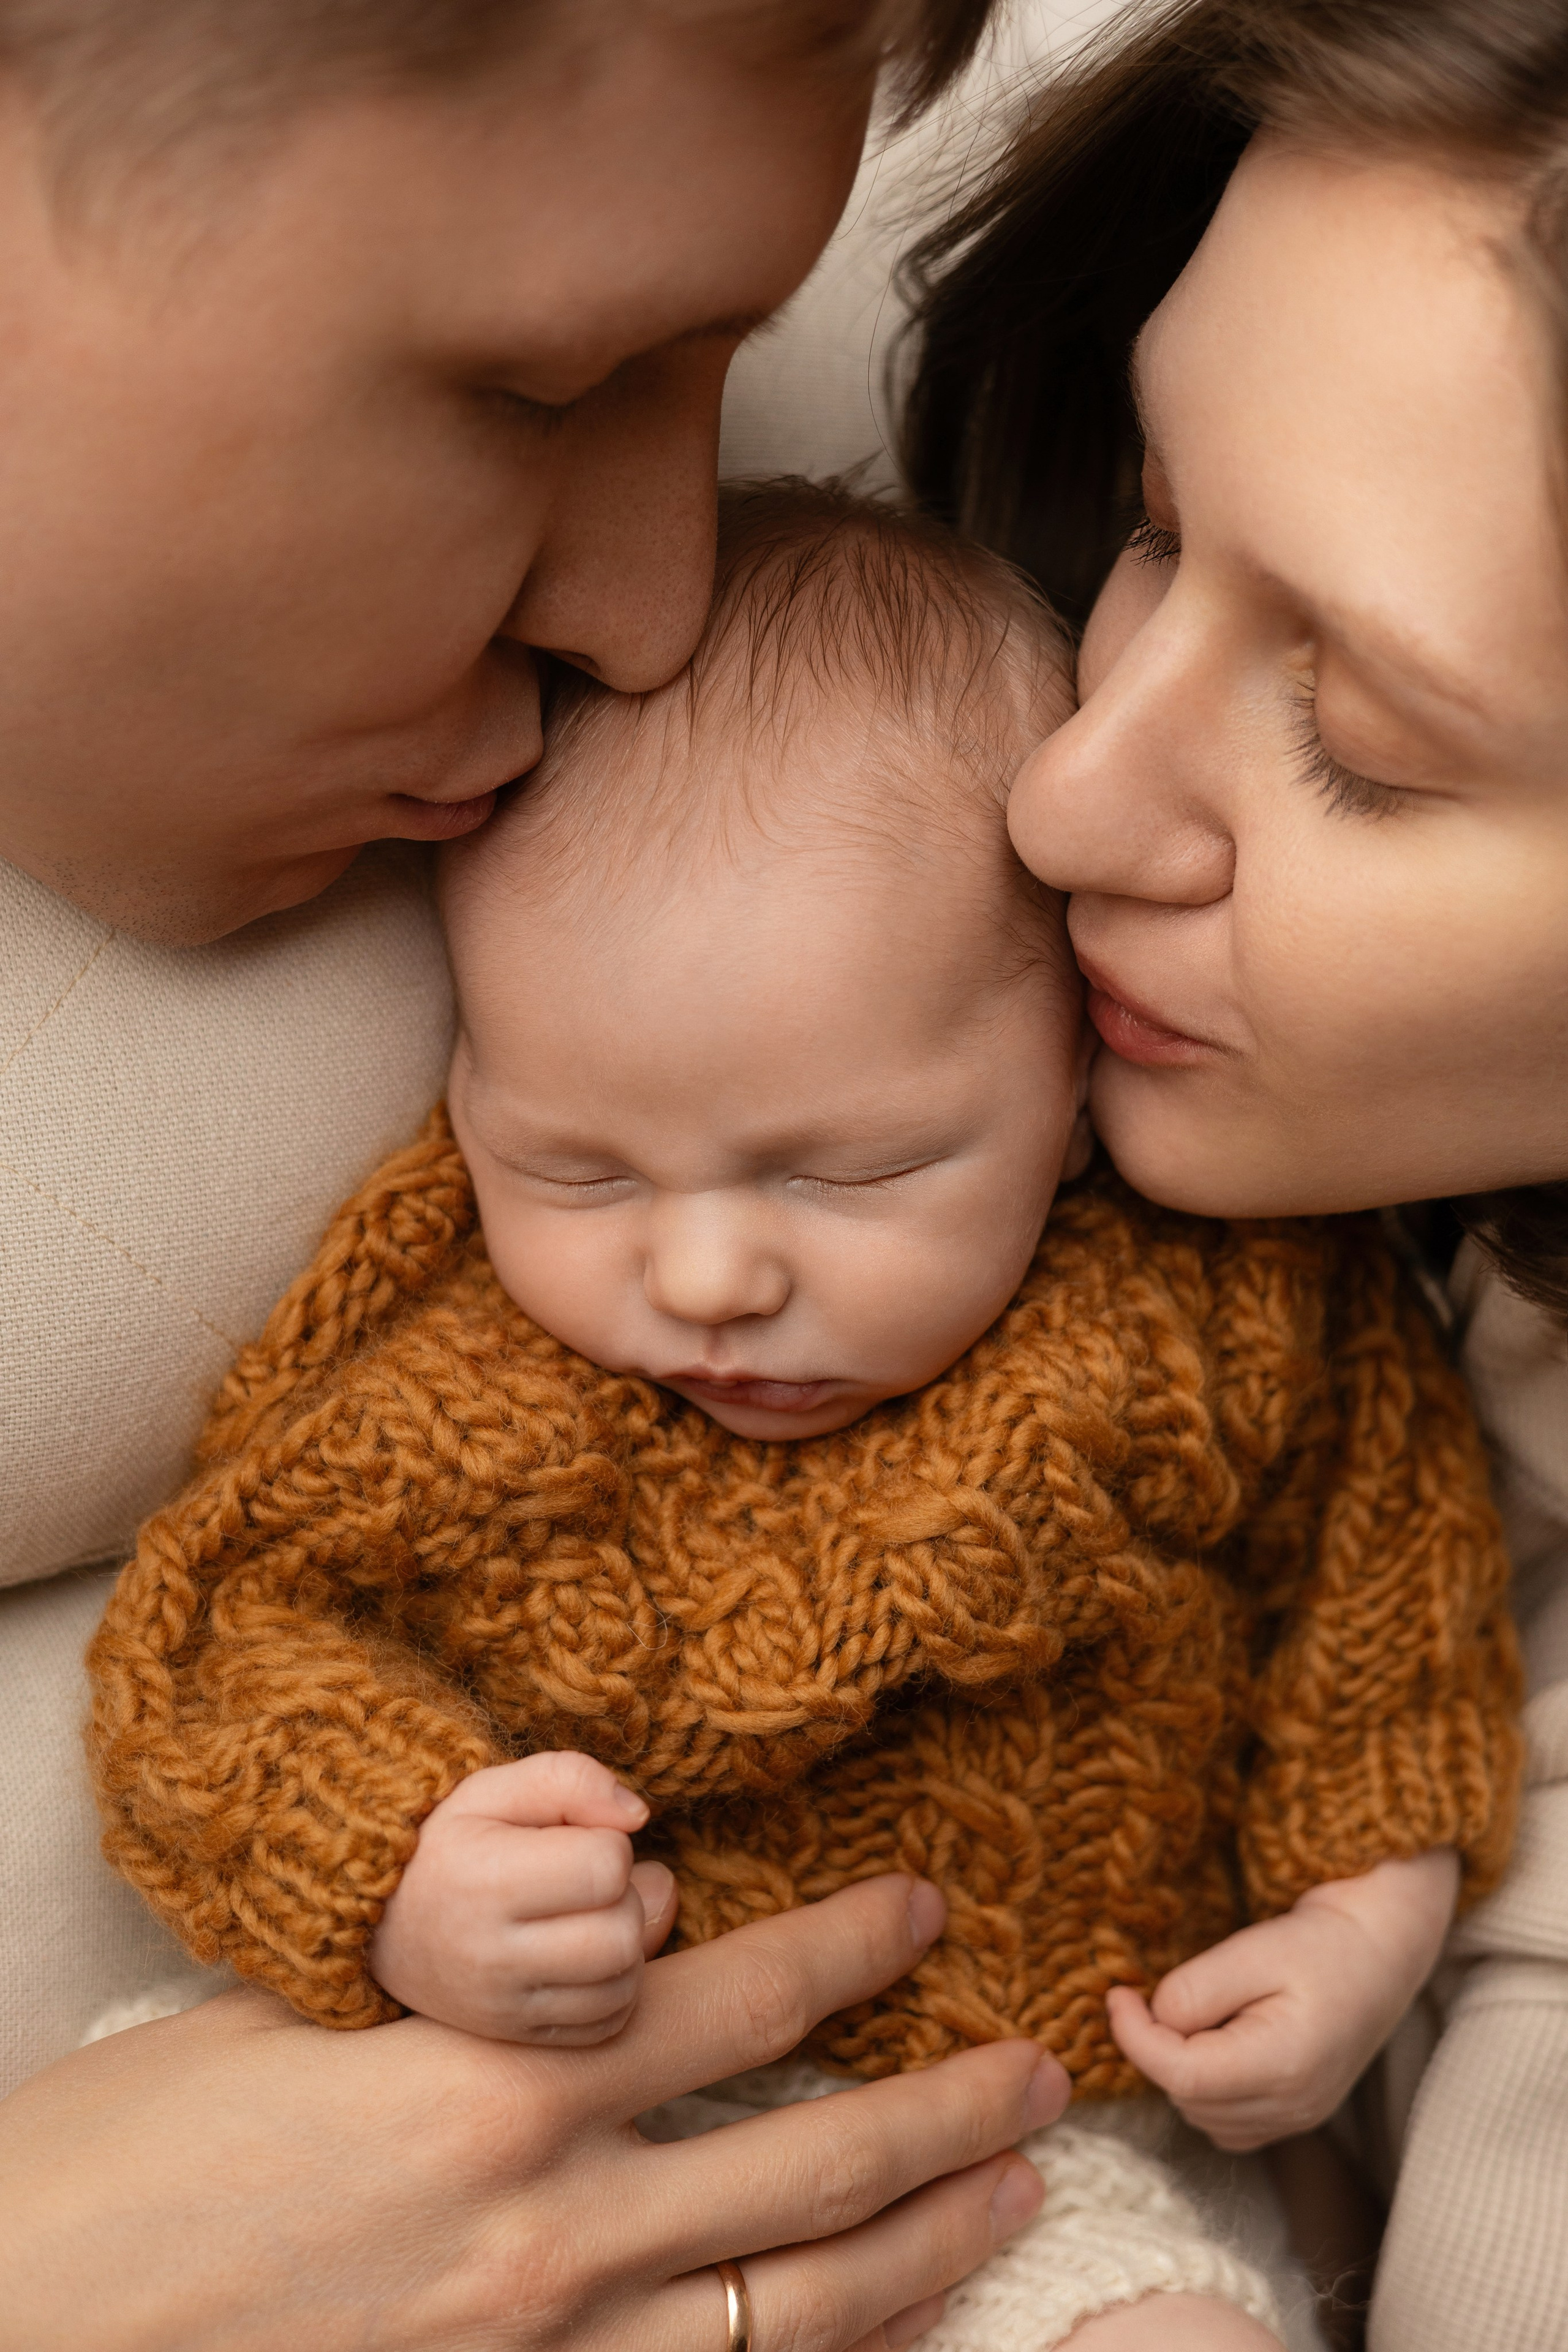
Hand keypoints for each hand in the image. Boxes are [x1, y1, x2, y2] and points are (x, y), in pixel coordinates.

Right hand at [0, 1875, 1068, 2351]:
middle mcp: (546, 2228)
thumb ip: (464, 1982)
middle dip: (945, 2109)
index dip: (851, 1943)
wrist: (20, 2341)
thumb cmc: (122, 2167)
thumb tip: (615, 1925)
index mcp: (492, 2085)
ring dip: (925, 2247)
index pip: (734, 1996)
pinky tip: (886, 2344)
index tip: (925, 1906)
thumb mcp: (294, 2021)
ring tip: (1015, 2191)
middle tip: (1045, 2066)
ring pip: (795, 2308)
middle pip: (806, 2164)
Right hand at [369, 1750, 678, 2041]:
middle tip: (587, 1882)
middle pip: (620, 1936)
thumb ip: (569, 1780)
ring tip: (586, 1917)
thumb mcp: (491, 1789)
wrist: (380, 1926)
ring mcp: (504, 2007)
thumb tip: (637, 1816)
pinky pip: (607, 2025)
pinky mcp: (517, 2038)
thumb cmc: (446, 1844)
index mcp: (484, 1880)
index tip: (576, 1839)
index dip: (609, 1843)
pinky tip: (583, 1958)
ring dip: (625, 1945)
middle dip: (624, 1897)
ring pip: (622, 1986)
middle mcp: (491, 1956)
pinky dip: (614, 1991)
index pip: (605, 1867)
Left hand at [1107, 1849, 1458, 2150]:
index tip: (1118, 1993)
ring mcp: (1296, 2119)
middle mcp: (1291, 2108)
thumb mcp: (1254, 1950)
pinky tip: (1217, 2043)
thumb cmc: (1322, 1944)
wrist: (1379, 1953)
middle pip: (1188, 2097)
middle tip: (1155, 1994)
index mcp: (1282, 2067)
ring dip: (1180, 2068)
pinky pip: (1225, 2122)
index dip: (1134, 2036)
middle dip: (1157, 2047)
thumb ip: (1196, 1991)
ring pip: (1201, 2114)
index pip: (1180, 2074)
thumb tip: (1154, 2019)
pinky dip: (1205, 2090)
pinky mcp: (1294, 2116)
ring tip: (1201, 2012)